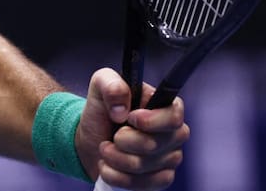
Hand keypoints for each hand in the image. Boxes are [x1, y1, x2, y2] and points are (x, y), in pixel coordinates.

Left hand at [75, 68, 189, 189]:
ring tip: (105, 149)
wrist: (91, 139)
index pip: (174, 116)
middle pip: (154, 144)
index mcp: (165, 107)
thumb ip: (111, 84)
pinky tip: (108, 166)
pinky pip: (142, 184)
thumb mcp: (101, 84)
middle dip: (123, 140)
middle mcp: (173, 134)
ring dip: (115, 158)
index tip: (130, 118)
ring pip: (144, 165)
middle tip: (112, 136)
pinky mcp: (160, 179)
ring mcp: (170, 158)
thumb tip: (121, 109)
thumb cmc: (102, 110)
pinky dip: (117, 176)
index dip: (152, 120)